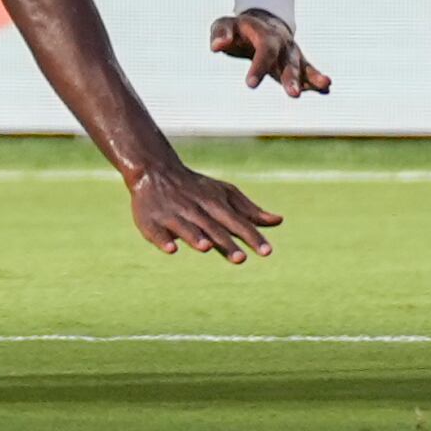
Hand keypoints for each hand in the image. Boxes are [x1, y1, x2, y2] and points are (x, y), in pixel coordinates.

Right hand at [127, 160, 280, 264]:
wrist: (155, 172)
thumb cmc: (196, 188)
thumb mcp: (224, 194)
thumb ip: (250, 211)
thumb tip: (279, 221)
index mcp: (215, 203)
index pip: (237, 223)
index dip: (251, 237)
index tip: (267, 252)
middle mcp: (195, 209)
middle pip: (213, 228)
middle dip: (226, 242)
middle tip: (241, 259)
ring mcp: (172, 215)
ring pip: (186, 228)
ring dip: (195, 237)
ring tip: (206, 247)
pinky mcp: (150, 221)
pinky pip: (157, 232)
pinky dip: (163, 240)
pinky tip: (171, 249)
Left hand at [209, 11, 332, 98]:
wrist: (262, 21)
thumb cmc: (238, 28)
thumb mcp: (225, 25)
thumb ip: (220, 33)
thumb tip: (216, 46)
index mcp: (264, 33)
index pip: (264, 49)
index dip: (259, 66)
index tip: (250, 85)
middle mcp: (282, 42)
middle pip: (288, 60)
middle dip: (291, 77)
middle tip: (294, 95)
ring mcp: (292, 52)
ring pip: (302, 65)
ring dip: (311, 78)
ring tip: (325, 85)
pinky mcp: (298, 62)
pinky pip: (309, 70)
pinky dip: (317, 79)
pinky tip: (326, 89)